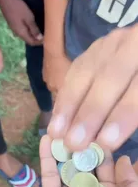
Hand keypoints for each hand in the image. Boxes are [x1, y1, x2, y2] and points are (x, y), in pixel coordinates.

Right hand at [0, 0, 42, 45]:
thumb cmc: (18, 7)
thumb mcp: (29, 18)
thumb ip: (34, 29)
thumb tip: (40, 39)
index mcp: (21, 33)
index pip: (31, 42)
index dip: (39, 42)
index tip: (47, 39)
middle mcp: (17, 33)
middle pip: (28, 40)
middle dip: (37, 39)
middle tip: (45, 35)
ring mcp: (14, 28)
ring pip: (25, 35)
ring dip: (32, 35)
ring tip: (40, 32)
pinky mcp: (13, 23)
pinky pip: (22, 31)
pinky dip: (28, 31)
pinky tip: (32, 27)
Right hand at [48, 25, 137, 151]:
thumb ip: (132, 114)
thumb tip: (105, 141)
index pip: (136, 89)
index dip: (121, 115)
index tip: (105, 143)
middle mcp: (131, 46)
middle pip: (109, 78)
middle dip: (89, 113)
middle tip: (73, 143)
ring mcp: (110, 44)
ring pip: (85, 72)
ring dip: (68, 106)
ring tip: (56, 132)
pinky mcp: (93, 50)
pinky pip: (74, 71)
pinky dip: (64, 96)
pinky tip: (56, 116)